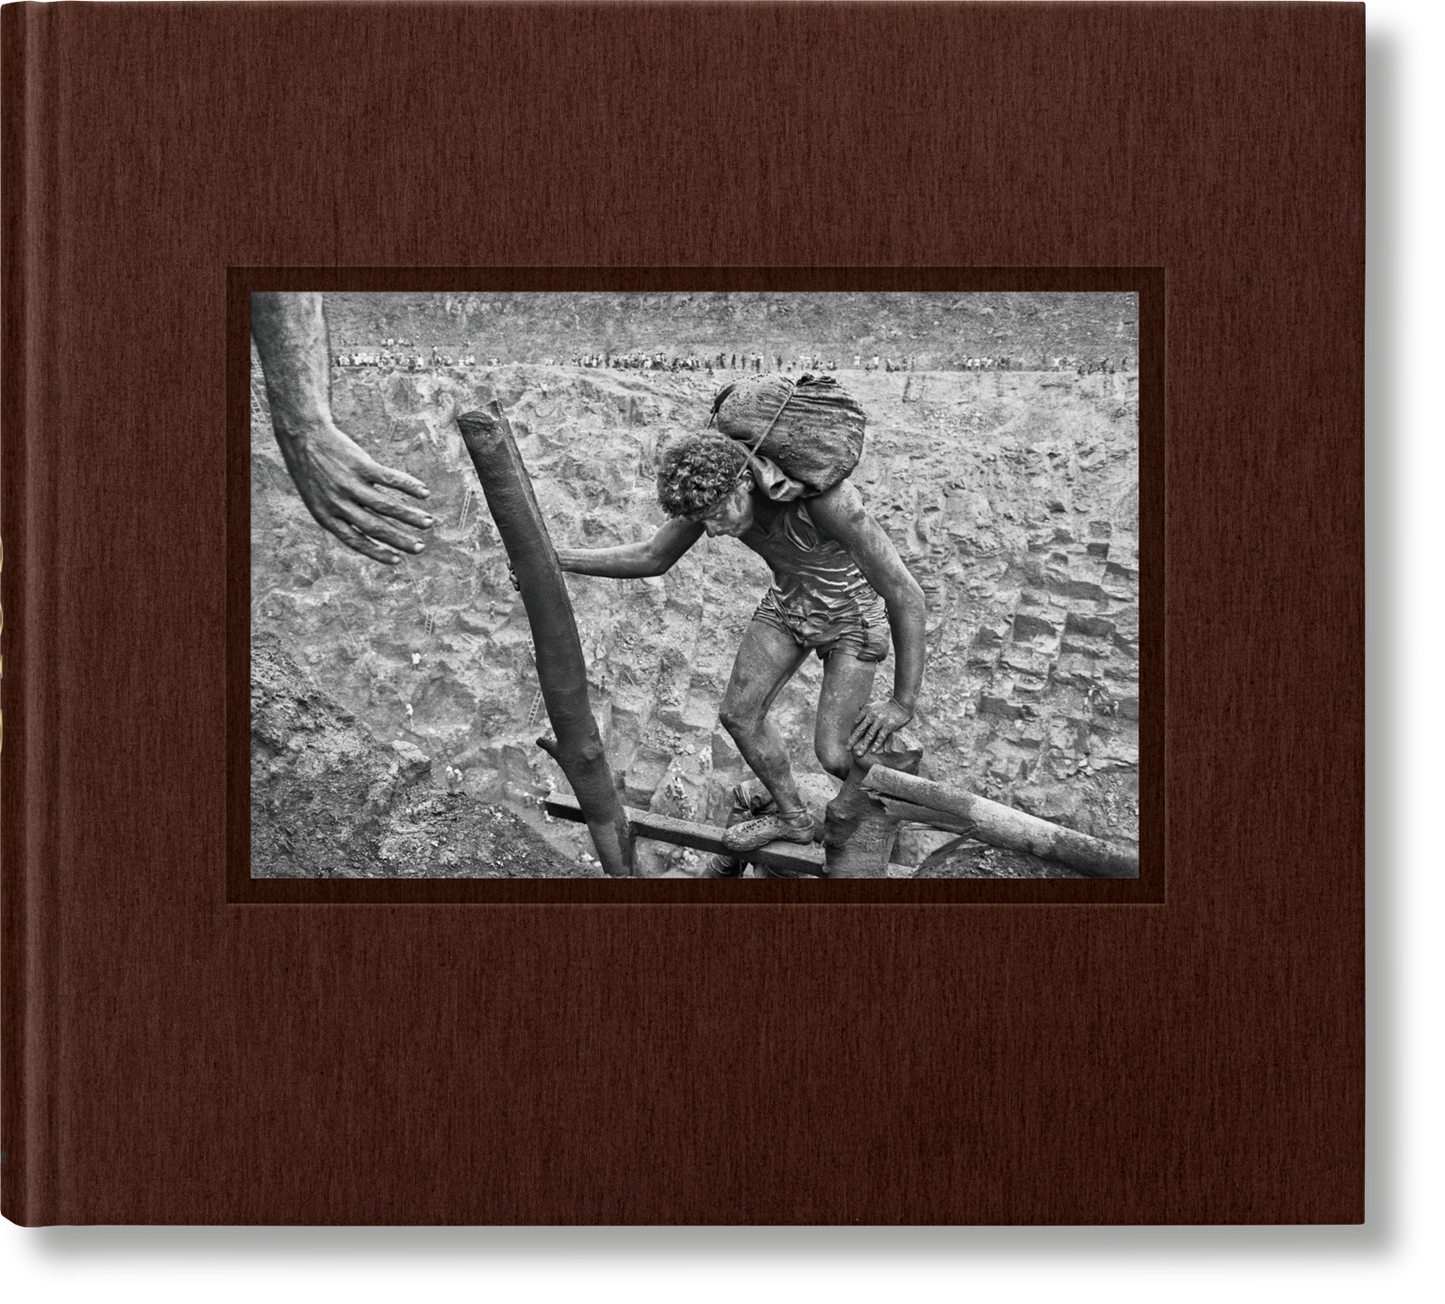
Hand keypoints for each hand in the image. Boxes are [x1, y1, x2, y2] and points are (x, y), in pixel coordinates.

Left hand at [275, 421, 433, 564]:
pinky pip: (389, 478)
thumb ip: (341, 514)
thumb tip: (373, 532)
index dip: (377, 552)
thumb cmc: (313, 471)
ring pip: (385, 505)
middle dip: (400, 540)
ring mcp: (349, 483)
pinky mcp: (360, 464)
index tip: (398, 560)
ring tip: (429, 522)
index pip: (354, 540)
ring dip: (410, 516)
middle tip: (420, 548)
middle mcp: (337, 502)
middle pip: (374, 526)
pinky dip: (408, 486)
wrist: (302, 436)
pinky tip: (424, 493)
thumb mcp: (318, 498)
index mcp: (325, 515)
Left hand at [848, 698, 912, 756]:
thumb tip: (856, 719)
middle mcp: (872, 715)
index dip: (852, 733)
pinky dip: (876, 745)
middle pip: (860, 730)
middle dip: (852, 740)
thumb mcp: (873, 705)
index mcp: (866, 710)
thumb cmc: (886, 707)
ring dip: (863, 746)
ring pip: (869, 736)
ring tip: (859, 754)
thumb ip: (864, 711)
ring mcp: (880, 721)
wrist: (901, 704)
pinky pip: (881, 737)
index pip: (856, 723)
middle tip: (847, 749)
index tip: (850, 741)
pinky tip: (872, 751)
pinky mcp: (888, 726)